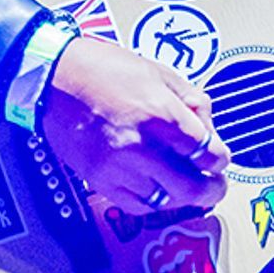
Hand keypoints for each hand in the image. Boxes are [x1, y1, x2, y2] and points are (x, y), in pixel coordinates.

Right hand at [40, 37, 231, 215]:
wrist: (53, 77)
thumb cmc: (103, 68)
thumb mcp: (158, 72)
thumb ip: (190, 99)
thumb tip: (208, 124)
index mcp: (162, 114)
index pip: (208, 153)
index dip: (220, 159)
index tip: (219, 159)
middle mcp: (142, 145)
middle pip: (192, 187)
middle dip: (211, 189)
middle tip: (215, 186)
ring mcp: (118, 167)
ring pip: (165, 201)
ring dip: (182, 196)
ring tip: (186, 187)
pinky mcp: (99, 180)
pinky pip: (136, 205)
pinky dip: (153, 201)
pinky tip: (158, 189)